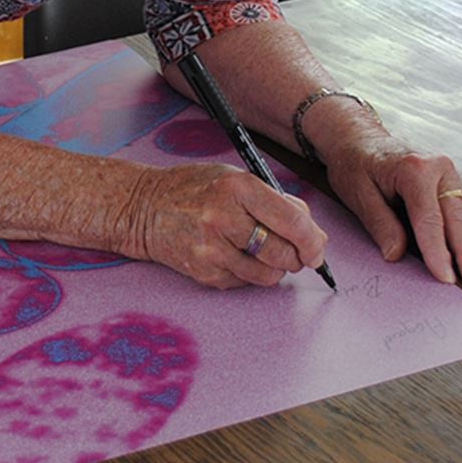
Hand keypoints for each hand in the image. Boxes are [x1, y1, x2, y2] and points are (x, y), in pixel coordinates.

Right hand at [135, 163, 327, 288]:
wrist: (143, 208)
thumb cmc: (193, 189)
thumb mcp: (234, 179)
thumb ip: (276, 202)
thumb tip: (315, 235)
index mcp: (237, 187)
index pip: (292, 220)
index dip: (313, 240)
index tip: (318, 249)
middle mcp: (223, 217)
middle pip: (283, 252)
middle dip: (295, 257)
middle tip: (292, 252)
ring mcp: (211, 248)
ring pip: (268, 275)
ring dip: (273, 268)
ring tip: (258, 251)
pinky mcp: (203, 271)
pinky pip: (244, 283)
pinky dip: (248, 274)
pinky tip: (232, 255)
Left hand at [324, 133, 461, 285]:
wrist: (360, 139)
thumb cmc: (356, 164)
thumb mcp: (357, 192)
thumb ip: (380, 223)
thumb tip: (395, 254)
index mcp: (415, 169)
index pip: (429, 218)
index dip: (437, 251)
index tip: (444, 277)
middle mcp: (440, 169)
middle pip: (458, 218)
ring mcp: (450, 177)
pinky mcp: (453, 186)